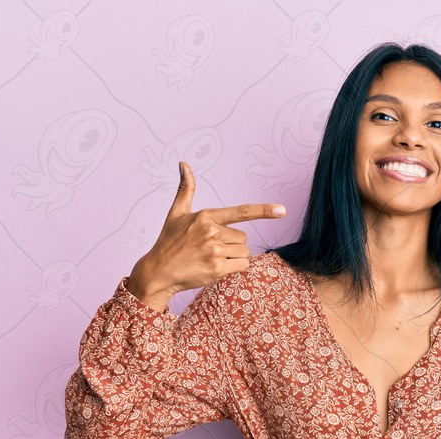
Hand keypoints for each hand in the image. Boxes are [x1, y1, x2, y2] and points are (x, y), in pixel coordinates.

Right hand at [127, 161, 285, 309]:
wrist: (158, 272)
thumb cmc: (169, 241)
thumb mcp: (176, 213)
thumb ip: (185, 189)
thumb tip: (184, 163)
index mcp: (206, 216)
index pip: (241, 212)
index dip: (263, 210)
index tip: (282, 210)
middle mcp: (211, 232)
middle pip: (244, 238)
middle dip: (232, 244)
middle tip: (209, 248)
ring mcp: (214, 251)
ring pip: (244, 252)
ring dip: (233, 257)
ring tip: (210, 258)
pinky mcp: (217, 269)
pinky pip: (242, 266)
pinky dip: (234, 268)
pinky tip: (216, 268)